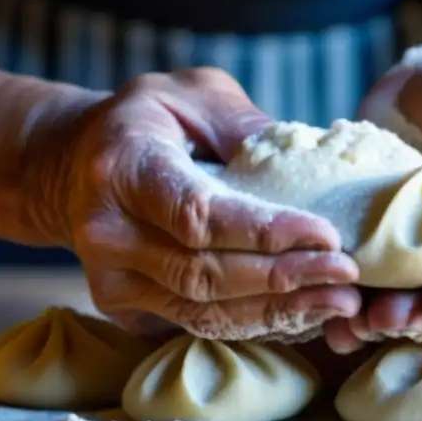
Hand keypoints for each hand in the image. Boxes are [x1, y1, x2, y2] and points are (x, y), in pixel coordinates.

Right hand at [28, 68, 361, 340]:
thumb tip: (311, 163)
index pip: (198, 215)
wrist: (73, 167)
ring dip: (278, 312)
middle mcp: (107, 233)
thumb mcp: (193, 95)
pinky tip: (304, 313)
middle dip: (285, 279)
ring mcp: (110, 281)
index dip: (265, 232)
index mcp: (122, 168)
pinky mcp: (125, 310)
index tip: (327, 235)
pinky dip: (255, 323)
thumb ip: (245, 125)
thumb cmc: (145, 121)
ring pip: (204, 312)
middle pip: (205, 273)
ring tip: (340, 303)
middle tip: (348, 275)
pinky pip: (199, 326)